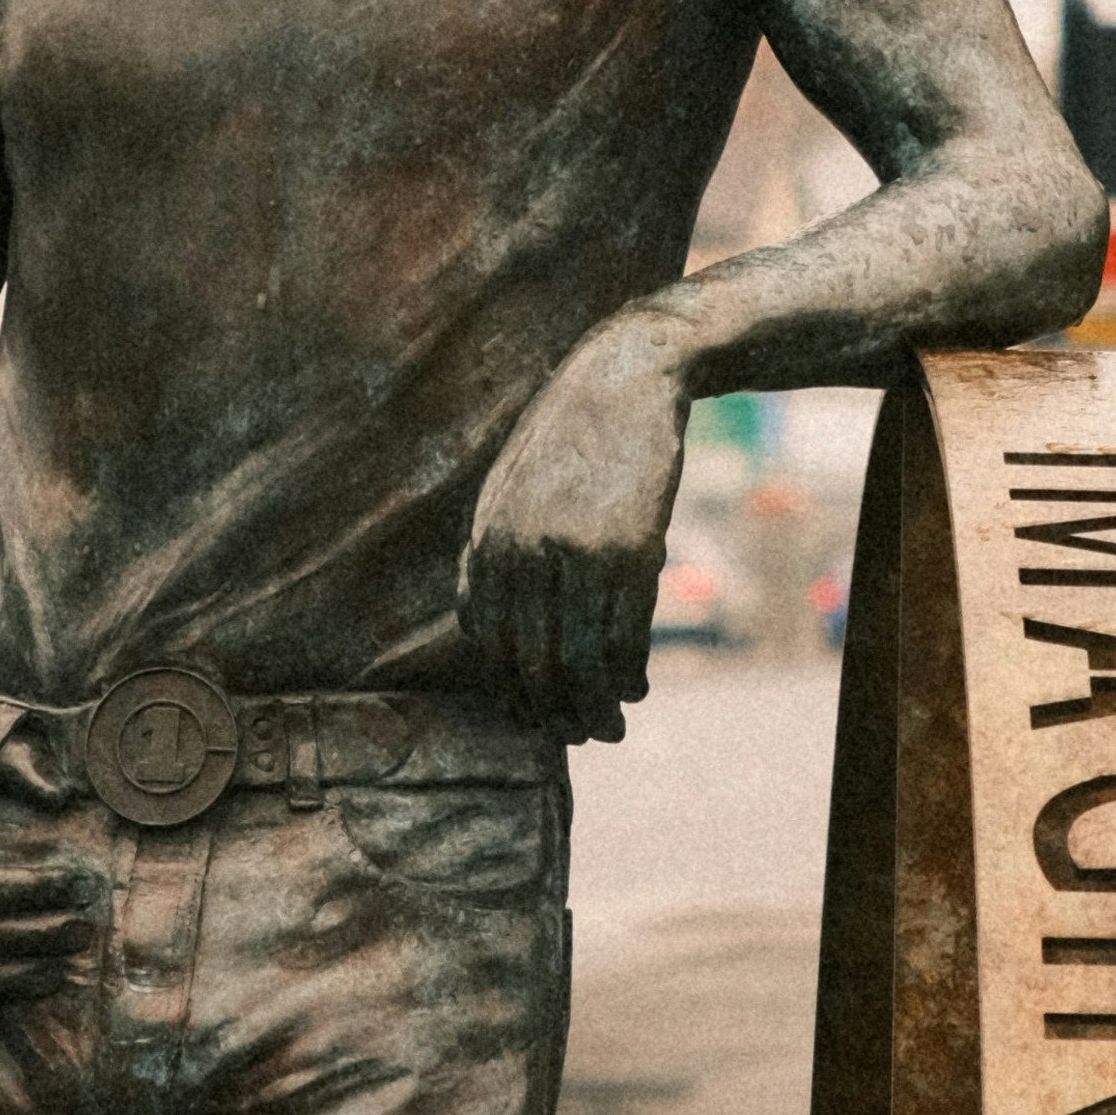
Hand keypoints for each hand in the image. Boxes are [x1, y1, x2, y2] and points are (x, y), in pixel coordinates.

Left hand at [460, 320, 692, 742]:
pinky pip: (625, 634)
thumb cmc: (564, 438)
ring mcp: (579, 551)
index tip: (537, 716)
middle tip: (579, 737)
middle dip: (557, 713)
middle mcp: (525, 551)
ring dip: (596, 707)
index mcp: (488, 540)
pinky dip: (629, 673)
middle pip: (535, 664)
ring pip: (581, 660)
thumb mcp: (503, 490)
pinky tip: (636, 687)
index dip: (515, 694)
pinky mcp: (633, 549)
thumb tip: (480, 633)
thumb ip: (486, 557)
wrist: (626, 377)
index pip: (493, 647)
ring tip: (611, 725)